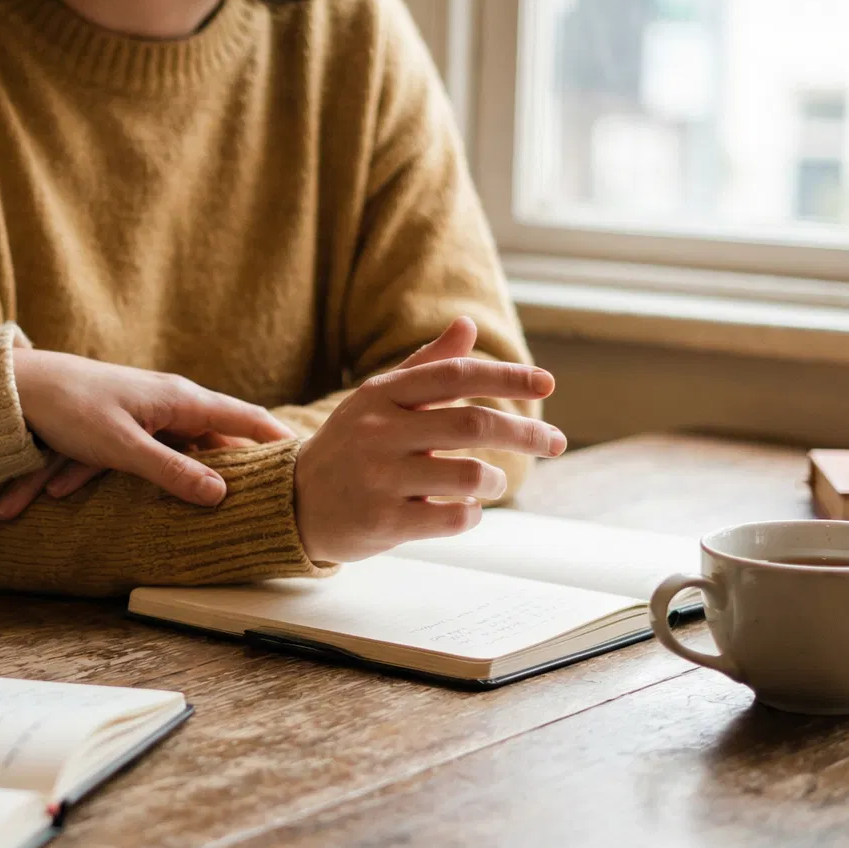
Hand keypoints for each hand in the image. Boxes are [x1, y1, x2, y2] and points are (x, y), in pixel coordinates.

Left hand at [0, 349, 295, 520]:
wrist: (16, 387)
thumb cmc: (69, 409)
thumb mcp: (123, 448)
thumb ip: (171, 472)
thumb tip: (221, 494)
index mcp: (180, 400)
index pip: (244, 417)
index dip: (277, 439)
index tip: (309, 459)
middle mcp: (169, 402)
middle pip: (214, 440)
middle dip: (231, 471)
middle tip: (264, 498)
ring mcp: (144, 413)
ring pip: (171, 453)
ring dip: (169, 483)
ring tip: (204, 507)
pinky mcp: (119, 424)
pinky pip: (135, 456)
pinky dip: (120, 478)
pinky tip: (100, 497)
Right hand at [293, 317, 565, 563]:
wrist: (293, 503)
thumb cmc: (350, 446)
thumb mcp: (379, 400)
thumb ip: (426, 366)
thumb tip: (466, 324)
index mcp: (381, 395)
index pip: (456, 375)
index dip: (508, 377)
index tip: (549, 384)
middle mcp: (378, 433)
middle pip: (473, 426)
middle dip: (527, 433)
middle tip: (555, 442)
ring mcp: (378, 479)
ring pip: (468, 476)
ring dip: (493, 481)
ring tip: (491, 484)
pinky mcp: (382, 523)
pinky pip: (452, 518)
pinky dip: (470, 515)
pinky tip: (463, 511)